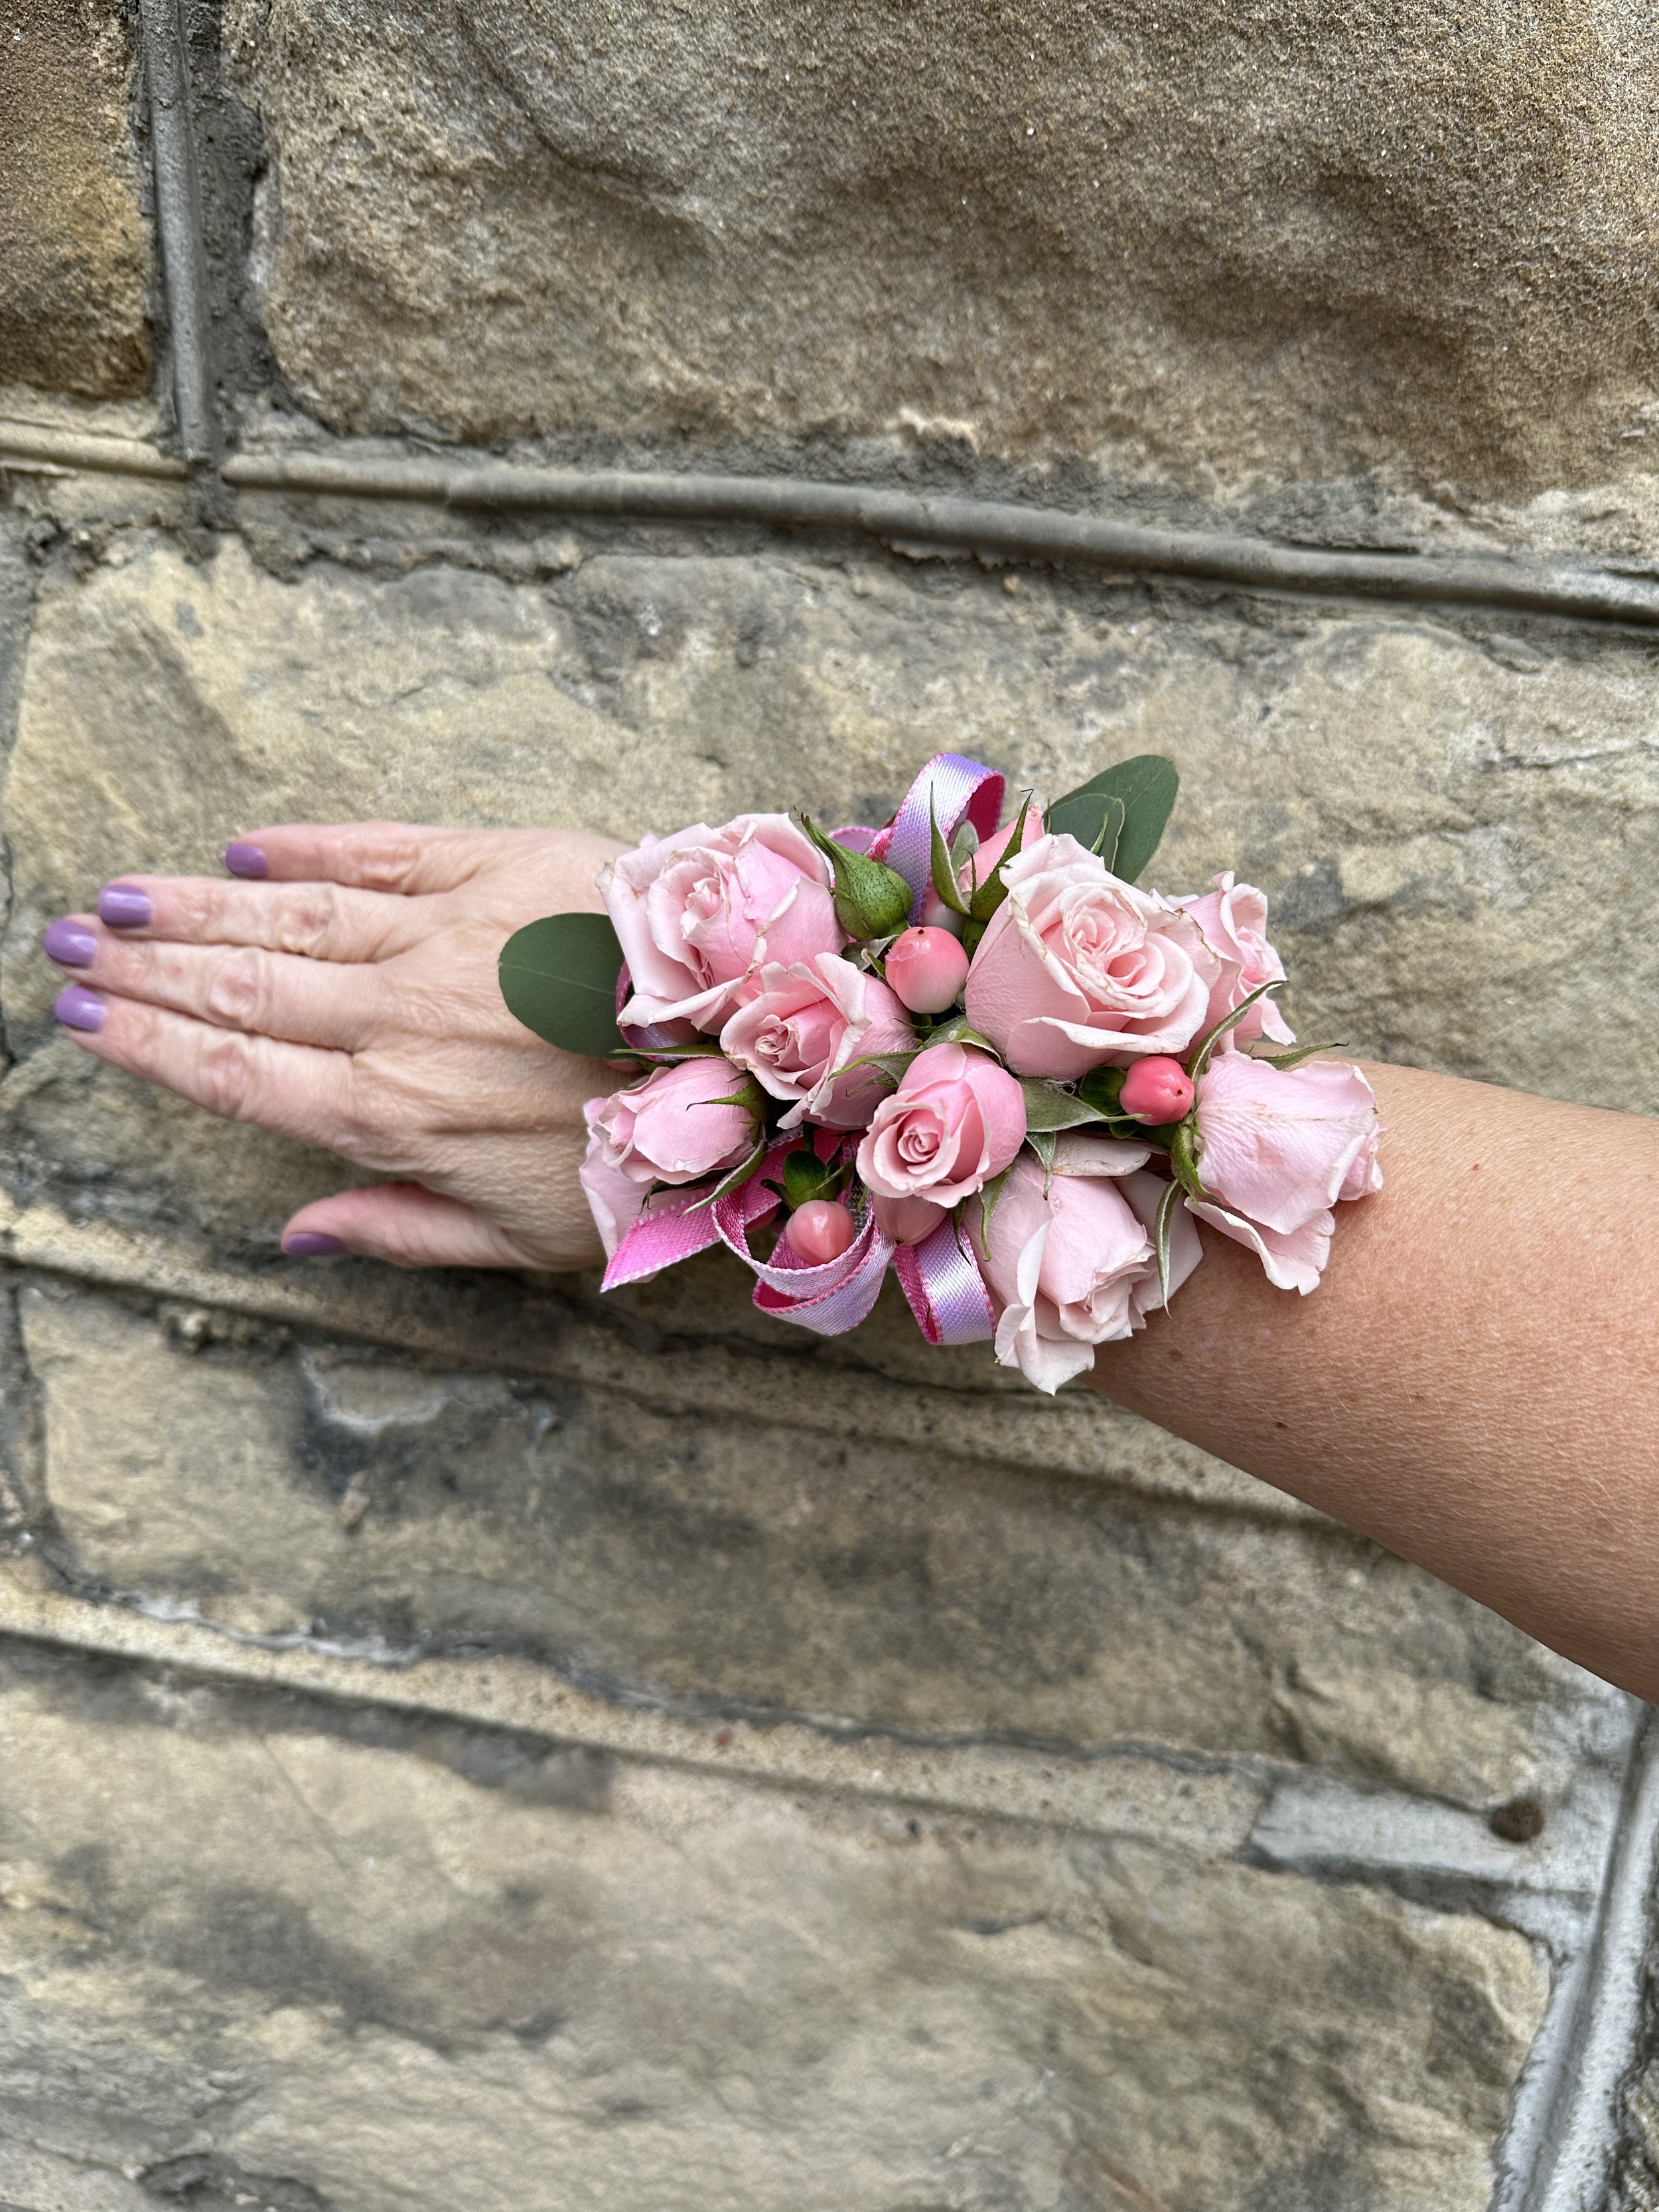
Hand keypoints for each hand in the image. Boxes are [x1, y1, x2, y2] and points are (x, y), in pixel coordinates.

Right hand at [42, 823, 625, 1267]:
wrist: (751, 1047)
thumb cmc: (647, 1156)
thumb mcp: (527, 1238)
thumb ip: (402, 1232)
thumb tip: (299, 1236)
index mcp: (396, 1116)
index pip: (237, 1075)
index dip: (150, 1046)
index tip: (83, 1019)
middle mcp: (399, 1020)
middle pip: (240, 990)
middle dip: (145, 968)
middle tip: (68, 943)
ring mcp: (443, 935)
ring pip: (288, 916)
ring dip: (194, 907)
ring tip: (121, 898)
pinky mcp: (498, 865)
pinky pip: (380, 850)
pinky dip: (309, 847)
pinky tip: (250, 850)